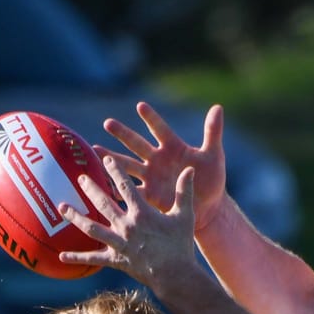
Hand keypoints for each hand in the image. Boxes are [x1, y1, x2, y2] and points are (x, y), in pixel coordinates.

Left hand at [59, 157, 201, 292]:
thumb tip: (190, 169)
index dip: (115, 171)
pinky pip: (94, 258)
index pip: (125, 187)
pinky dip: (77, 257)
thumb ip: (184, 192)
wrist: (175, 276)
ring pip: (91, 227)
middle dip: (91, 188)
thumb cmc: (181, 246)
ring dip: (75, 216)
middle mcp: (126, 226)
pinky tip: (61, 256)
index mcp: (141, 213)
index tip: (105, 159)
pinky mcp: (116, 260)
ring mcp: (118, 243)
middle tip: (80, 178)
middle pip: (103, 203)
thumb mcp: (185, 216)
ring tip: (62, 207)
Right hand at [98, 102, 225, 224]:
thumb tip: (218, 107)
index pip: (160, 129)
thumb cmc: (212, 179)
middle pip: (137, 143)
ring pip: (128, 165)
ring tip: (95, 150)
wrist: (209, 207)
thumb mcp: (214, 155)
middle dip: (123, 134)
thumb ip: (212, 132)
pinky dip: (116, 187)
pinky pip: (130, 190)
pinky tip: (101, 182)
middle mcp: (157, 159)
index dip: (151, 119)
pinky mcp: (149, 195)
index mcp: (172, 147)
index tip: (141, 106)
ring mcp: (151, 176)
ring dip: (112, 159)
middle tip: (108, 123)